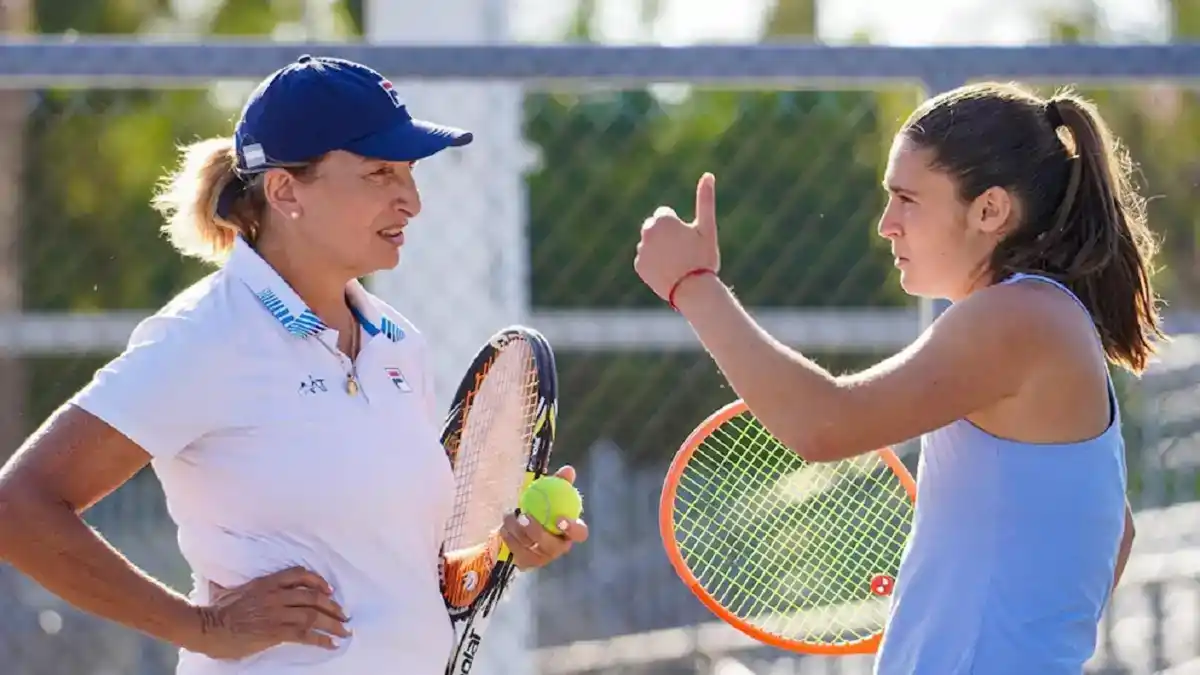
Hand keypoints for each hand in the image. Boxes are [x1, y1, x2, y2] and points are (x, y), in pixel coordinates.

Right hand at [189, 566, 349, 659]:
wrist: (207, 627)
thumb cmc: (216, 610)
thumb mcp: (232, 589)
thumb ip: (244, 586)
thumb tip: (234, 583)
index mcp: (266, 583)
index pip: (299, 574)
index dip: (318, 581)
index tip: (329, 589)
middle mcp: (275, 595)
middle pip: (312, 596)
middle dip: (332, 606)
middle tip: (344, 615)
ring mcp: (276, 612)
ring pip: (312, 614)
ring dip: (332, 623)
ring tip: (344, 631)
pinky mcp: (274, 631)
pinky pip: (304, 634)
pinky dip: (321, 639)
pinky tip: (330, 644)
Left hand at [501, 465, 589, 570]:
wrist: (519, 526)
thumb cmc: (541, 507)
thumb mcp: (550, 493)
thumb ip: (560, 482)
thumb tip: (568, 470)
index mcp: (570, 531)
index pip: (580, 534)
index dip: (572, 528)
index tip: (559, 518)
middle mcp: (559, 548)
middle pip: (551, 546)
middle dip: (537, 532)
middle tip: (524, 516)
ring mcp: (543, 558)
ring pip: (531, 549)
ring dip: (517, 532)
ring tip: (508, 516)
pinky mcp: (526, 563)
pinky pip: (516, 552)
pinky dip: (509, 538)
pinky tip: (504, 526)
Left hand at [634, 173, 721, 302]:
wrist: (693, 290)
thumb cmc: (703, 258)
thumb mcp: (707, 228)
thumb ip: (705, 200)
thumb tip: (708, 174)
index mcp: (662, 219)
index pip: (665, 214)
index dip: (678, 227)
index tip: (688, 240)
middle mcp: (647, 231)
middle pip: (655, 227)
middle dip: (665, 235)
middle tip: (682, 252)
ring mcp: (641, 249)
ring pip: (651, 244)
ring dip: (660, 250)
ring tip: (677, 264)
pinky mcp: (638, 266)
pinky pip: (646, 260)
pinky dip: (654, 264)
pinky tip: (668, 272)